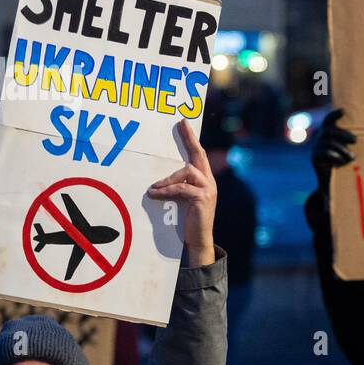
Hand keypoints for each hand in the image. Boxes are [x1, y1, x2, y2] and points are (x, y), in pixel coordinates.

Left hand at [149, 120, 217, 266]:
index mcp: (205, 180)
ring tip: (154, 189)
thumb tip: (157, 181)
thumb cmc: (188, 221)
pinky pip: (181, 188)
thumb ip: (177, 187)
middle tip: (181, 124)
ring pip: (187, 172)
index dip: (191, 139)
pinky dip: (166, 190)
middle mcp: (209, 181)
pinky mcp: (202, 198)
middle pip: (199, 155)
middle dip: (189, 138)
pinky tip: (155, 194)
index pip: (199, 155)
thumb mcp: (182, 200)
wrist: (199, 240)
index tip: (183, 124)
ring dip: (168, 179)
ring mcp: (208, 189)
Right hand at [311, 109, 356, 192]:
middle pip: (330, 131)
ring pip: (330, 143)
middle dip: (344, 135)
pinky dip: (336, 156)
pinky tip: (341, 161)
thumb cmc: (342, 163)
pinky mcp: (314, 156)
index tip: (343, 111)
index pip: (329, 120)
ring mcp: (315, 147)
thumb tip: (358, 139)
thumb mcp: (347, 150)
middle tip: (356, 140)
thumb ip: (349, 142)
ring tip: (352, 157)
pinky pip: (326, 153)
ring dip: (343, 149)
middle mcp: (320, 138)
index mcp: (327, 133)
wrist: (330, 181)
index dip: (334, 114)